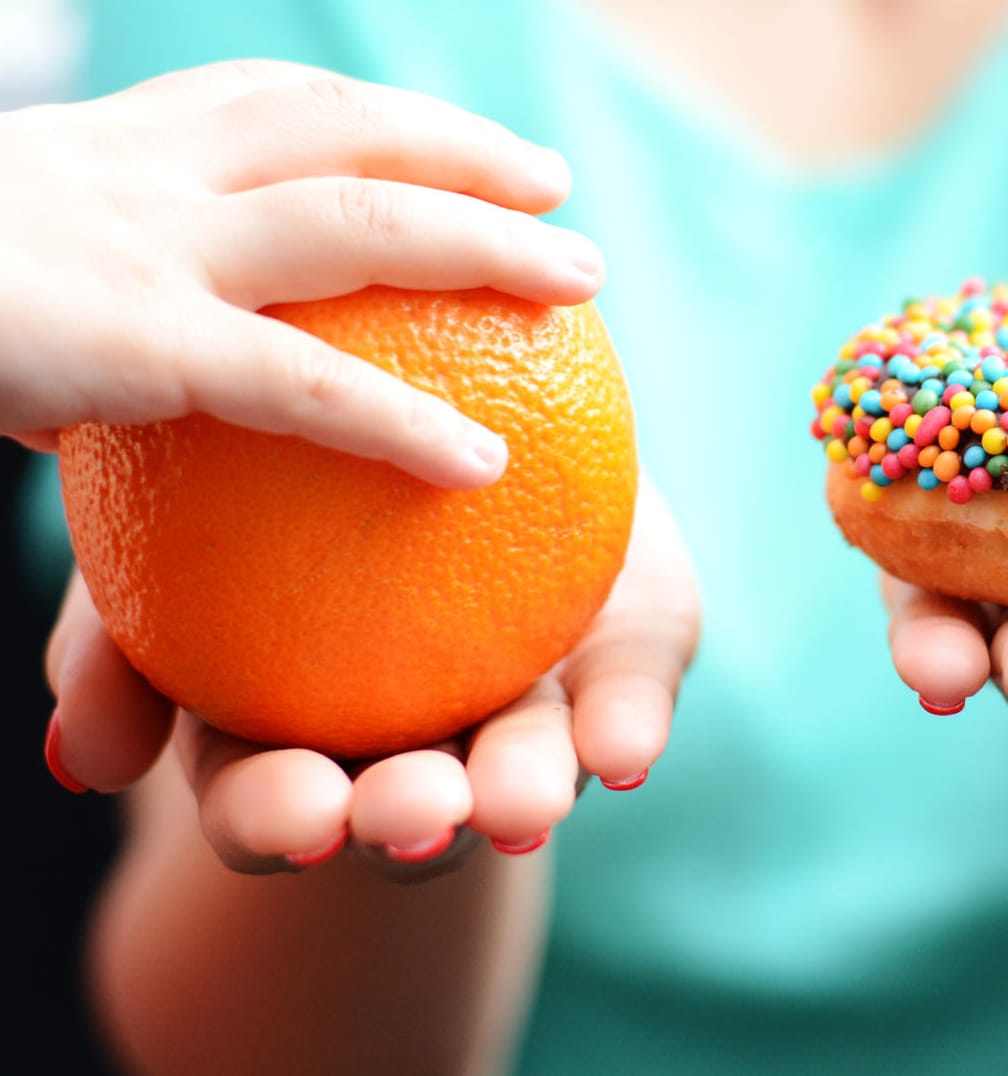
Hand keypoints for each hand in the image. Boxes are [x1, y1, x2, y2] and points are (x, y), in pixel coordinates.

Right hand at [0, 59, 602, 487]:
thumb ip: (56, 315)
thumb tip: (74, 390)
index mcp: (100, 149)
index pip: (262, 101)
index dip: (369, 114)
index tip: (449, 138)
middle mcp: (133, 169)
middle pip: (338, 129)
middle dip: (460, 147)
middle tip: (554, 183)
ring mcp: (139, 242)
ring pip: (359, 222)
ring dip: (487, 241)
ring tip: (584, 277)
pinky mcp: (131, 340)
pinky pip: (303, 388)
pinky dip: (401, 425)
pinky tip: (486, 464)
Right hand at [43, 478, 699, 878]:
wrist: (452, 419)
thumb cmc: (275, 485)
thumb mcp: (173, 535)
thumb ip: (121, 640)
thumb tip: (82, 761)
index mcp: (302, 731)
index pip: (278, 796)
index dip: (279, 820)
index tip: (295, 814)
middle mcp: (423, 737)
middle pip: (412, 802)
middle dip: (410, 820)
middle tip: (409, 811)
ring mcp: (527, 706)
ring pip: (528, 765)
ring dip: (524, 789)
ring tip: (519, 800)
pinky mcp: (620, 662)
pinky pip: (626, 696)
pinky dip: (625, 722)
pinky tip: (621, 748)